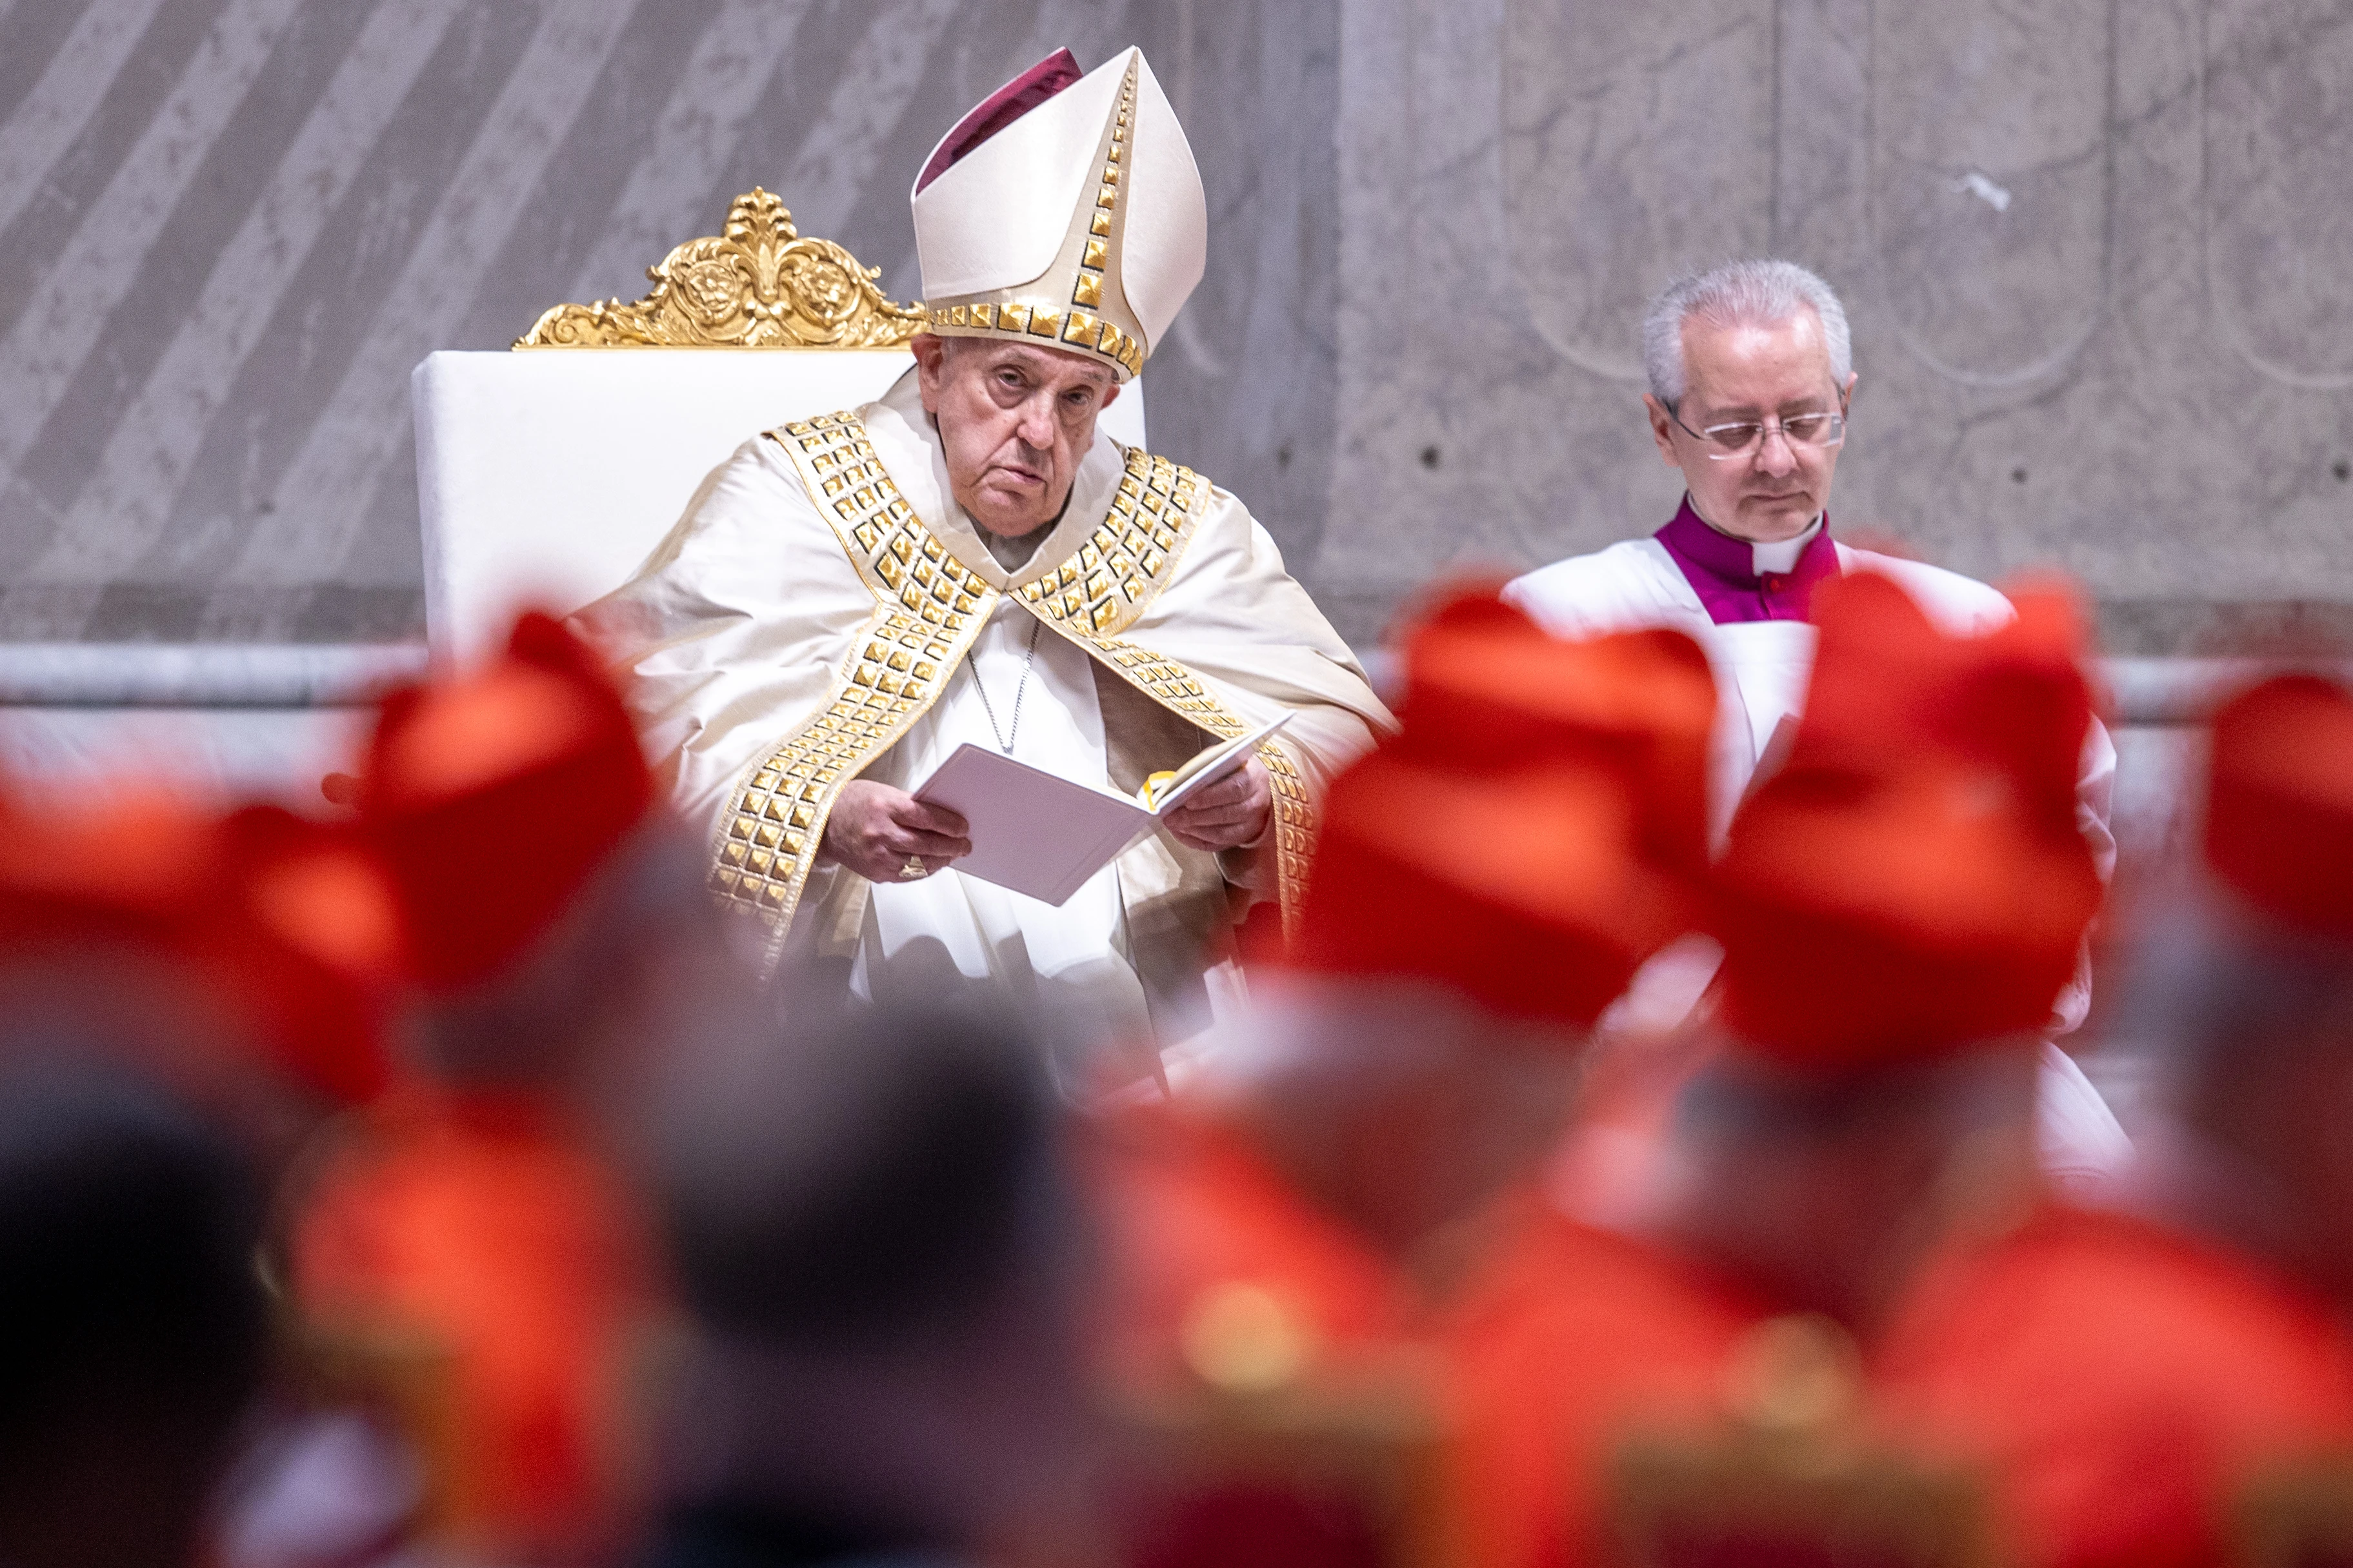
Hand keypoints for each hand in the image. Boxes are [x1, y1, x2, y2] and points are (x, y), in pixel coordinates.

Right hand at [822, 780, 971, 882]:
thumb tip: (944, 817)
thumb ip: (911, 805)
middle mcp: (879, 833)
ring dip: (941, 860)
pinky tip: (933, 864)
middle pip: (925, 843)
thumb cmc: (853, 803)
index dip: (949, 824)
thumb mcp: (883, 792)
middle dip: (951, 845)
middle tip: (964, 844)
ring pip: (919, 863)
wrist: (822, 824)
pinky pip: (908, 875)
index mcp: (883, 807)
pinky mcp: (875, 873)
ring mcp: (876, 856)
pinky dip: (924, 870)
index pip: (925, 817)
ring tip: (952, 854)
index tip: (963, 827)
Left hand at [1160, 757, 1272, 852]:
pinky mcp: (1240, 838)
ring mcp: (1250, 824)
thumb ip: (1206, 767)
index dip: (1210, 797)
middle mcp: (1255, 803)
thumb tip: (1180, 782)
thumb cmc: (1233, 771)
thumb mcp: (1224, 760)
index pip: (1233, 789)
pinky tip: (1180, 833)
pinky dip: (1196, 841)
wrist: (1255, 787)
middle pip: (1225, 814)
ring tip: (1172, 825)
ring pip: (1221, 834)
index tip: (1188, 801)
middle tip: (1171, 816)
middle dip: (1194, 817)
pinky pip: (1217, 845)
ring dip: (1193, 831)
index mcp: (1253, 778)